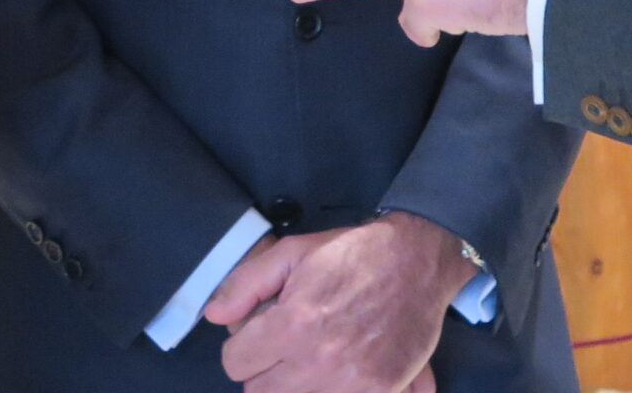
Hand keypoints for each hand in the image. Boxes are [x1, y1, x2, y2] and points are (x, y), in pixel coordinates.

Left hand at [203, 212, 469, 391]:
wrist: (416, 262)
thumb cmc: (352, 255)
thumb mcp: (292, 252)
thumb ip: (246, 284)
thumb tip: (215, 316)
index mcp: (294, 324)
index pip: (235, 363)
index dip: (242, 345)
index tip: (258, 335)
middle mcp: (319, 361)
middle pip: (259, 392)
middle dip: (265, 369)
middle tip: (285, 346)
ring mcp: (351, 384)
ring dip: (293, 384)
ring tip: (309, 358)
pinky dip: (328, 390)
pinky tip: (336, 372)